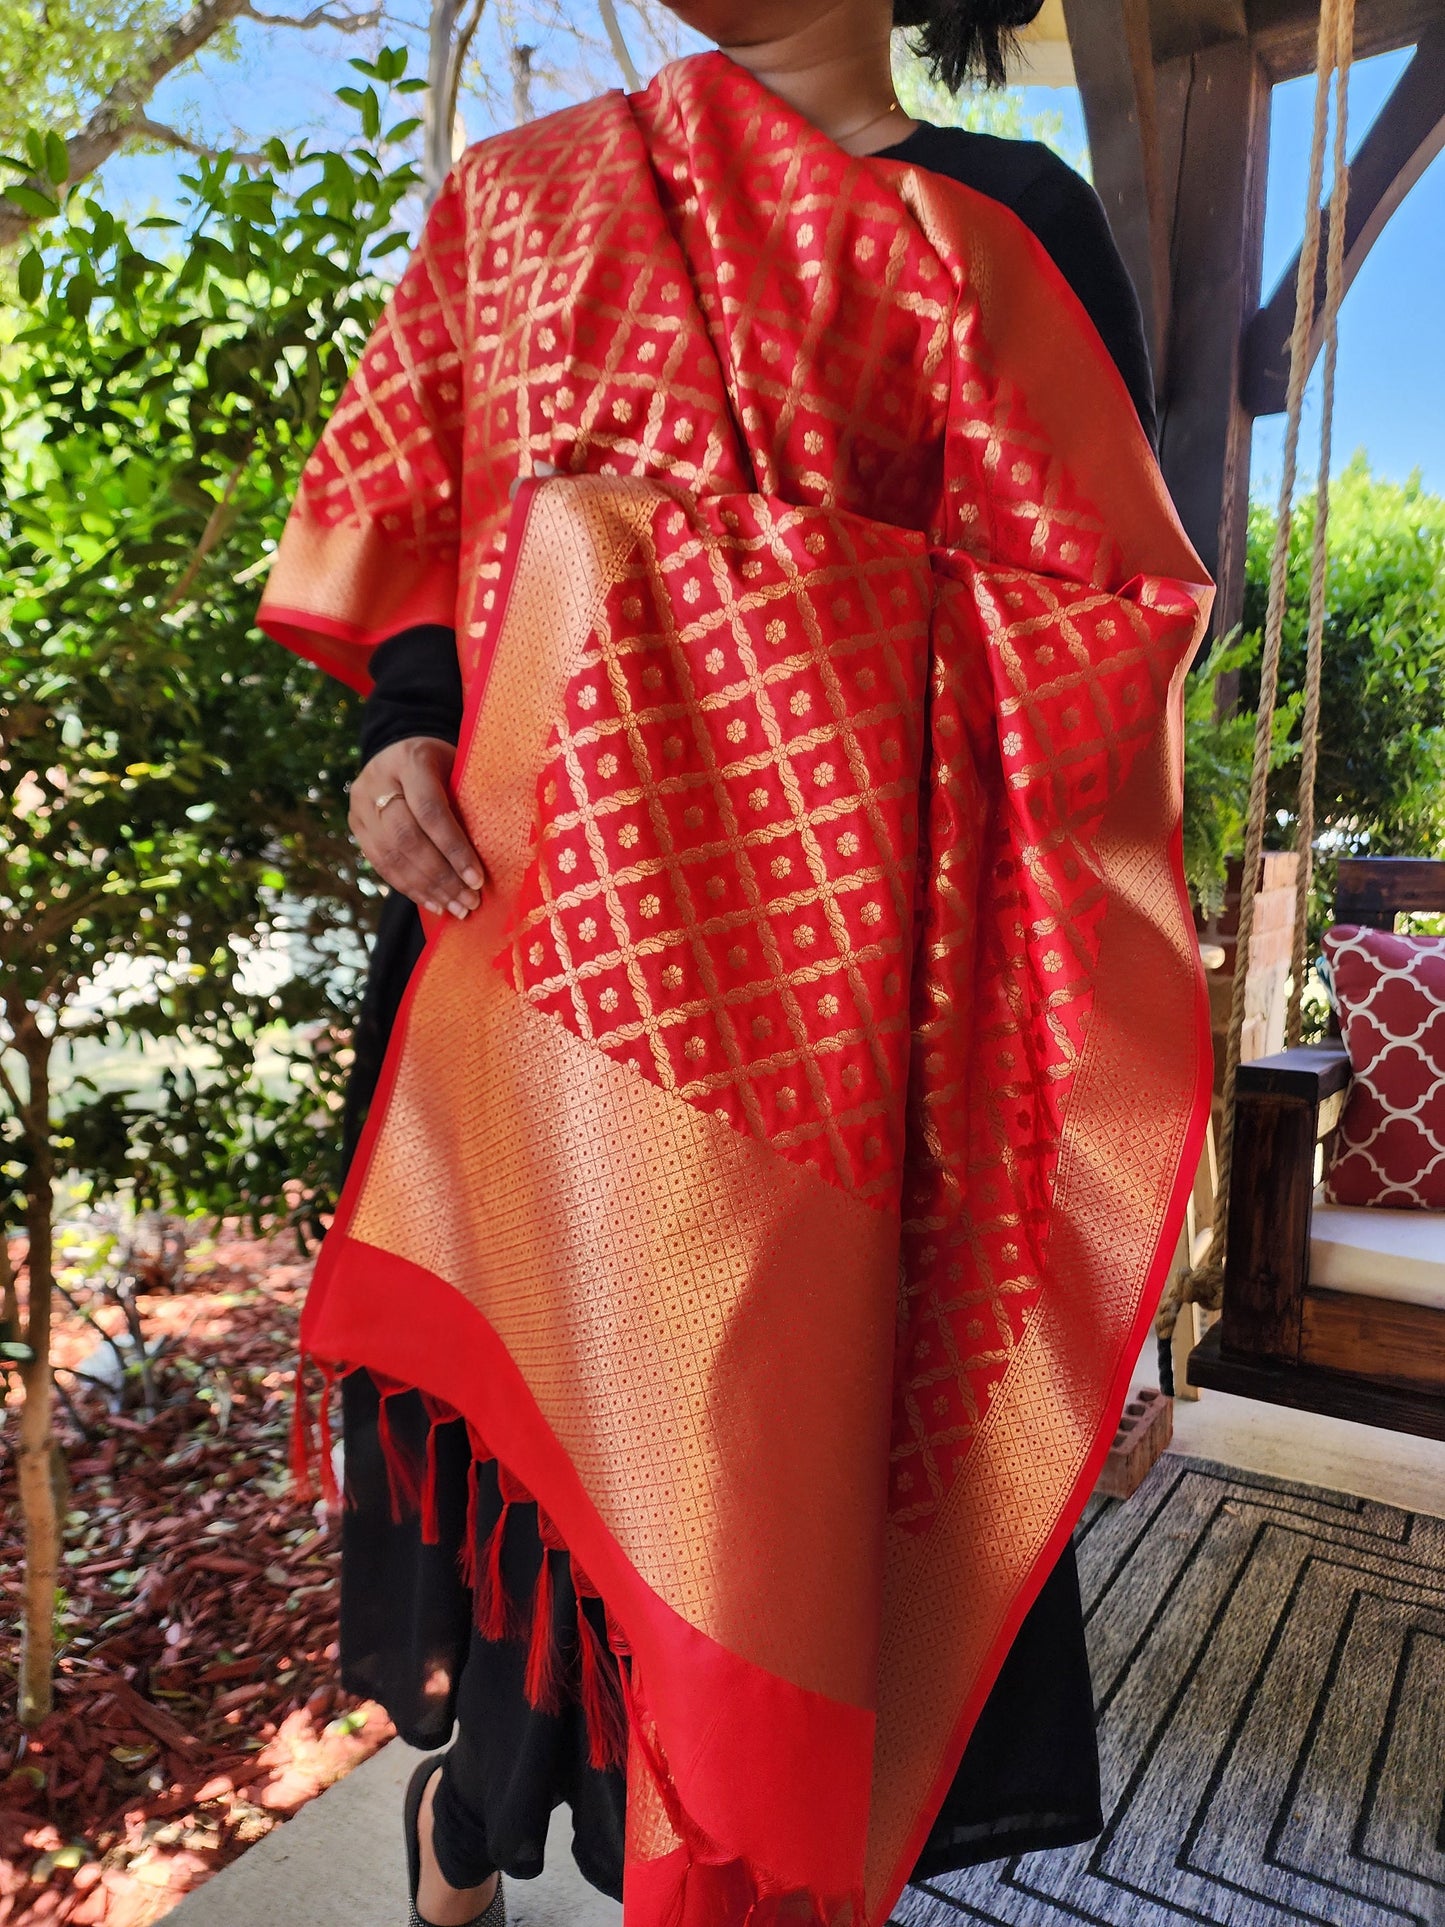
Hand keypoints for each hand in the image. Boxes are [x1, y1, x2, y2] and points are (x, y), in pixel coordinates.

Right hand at [349, 736, 482, 917]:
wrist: (401, 752)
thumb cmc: (445, 764)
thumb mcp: (460, 767)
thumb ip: (469, 799)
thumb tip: (495, 851)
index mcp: (410, 760)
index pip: (430, 811)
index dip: (454, 849)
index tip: (478, 879)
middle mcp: (378, 781)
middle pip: (407, 839)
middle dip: (442, 876)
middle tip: (470, 901)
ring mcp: (361, 804)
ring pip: (391, 856)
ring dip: (427, 889)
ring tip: (456, 908)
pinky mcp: (355, 825)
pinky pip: (381, 864)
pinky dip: (410, 888)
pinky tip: (434, 903)